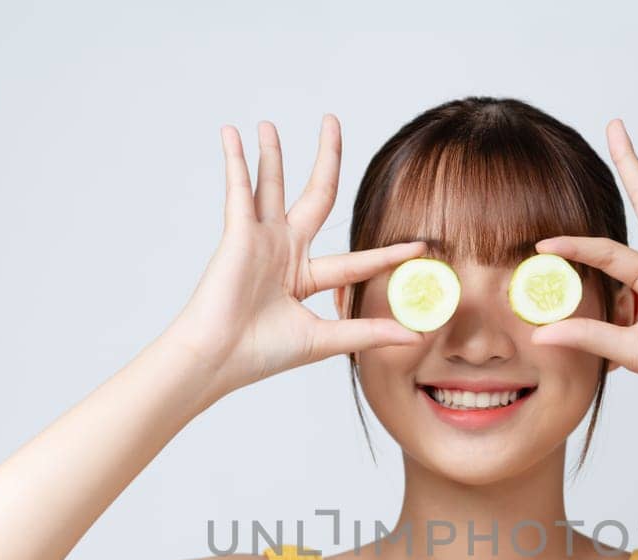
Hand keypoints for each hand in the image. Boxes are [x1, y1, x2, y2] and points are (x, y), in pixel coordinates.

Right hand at [168, 115, 426, 395]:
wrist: (218, 358)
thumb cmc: (261, 354)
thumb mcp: (324, 340)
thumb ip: (368, 332)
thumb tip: (417, 336)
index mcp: (305, 278)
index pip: (355, 261)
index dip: (386, 254)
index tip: (419, 244)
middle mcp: (284, 253)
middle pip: (314, 195)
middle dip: (325, 159)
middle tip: (331, 122)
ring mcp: (261, 240)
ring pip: (271, 185)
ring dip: (270, 154)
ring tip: (268, 124)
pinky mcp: (238, 233)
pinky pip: (239, 189)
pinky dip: (235, 161)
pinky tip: (231, 133)